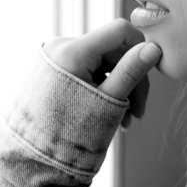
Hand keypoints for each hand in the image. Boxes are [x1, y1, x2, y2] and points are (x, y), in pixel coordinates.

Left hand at [42, 19, 162, 127]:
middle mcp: (61, 46)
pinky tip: (108, 113)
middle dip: (130, 80)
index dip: (141, 48)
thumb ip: (131, 72)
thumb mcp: (107, 102)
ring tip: (123, 121)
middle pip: (112, 50)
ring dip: (118, 88)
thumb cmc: (68, 133)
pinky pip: (87, 70)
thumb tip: (155, 48)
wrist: (31, 155)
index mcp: (73, 51)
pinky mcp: (53, 67)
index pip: (120, 31)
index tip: (150, 74)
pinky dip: (101, 88)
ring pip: (102, 63)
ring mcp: (55, 56)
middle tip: (138, 114)